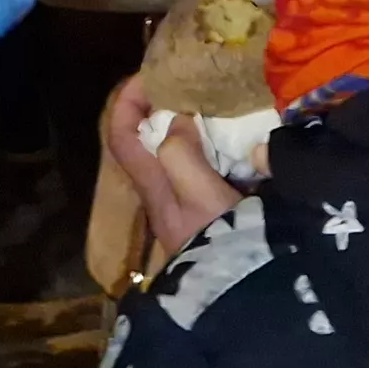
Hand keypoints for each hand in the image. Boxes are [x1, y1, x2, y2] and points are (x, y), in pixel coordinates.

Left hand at [105, 76, 255, 255]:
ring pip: (175, 156)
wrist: (247, 295)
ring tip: (214, 104)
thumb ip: (183, 156)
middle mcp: (163, 195)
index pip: (121, 137)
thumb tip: (175, 121)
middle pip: (147, 144)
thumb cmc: (221, 242)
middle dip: (161, 109)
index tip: (149, 73)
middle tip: (191, 83)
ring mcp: (185, 207)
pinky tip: (235, 140)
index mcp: (153, 187)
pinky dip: (210, 149)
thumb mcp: (202, 196)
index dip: (127, 101)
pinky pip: (200, 170)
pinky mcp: (209, 215)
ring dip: (188, 128)